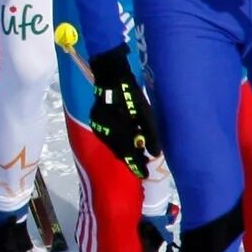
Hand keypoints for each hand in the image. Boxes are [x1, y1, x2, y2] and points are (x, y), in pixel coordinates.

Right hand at [84, 46, 156, 171]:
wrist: (110, 77)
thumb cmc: (131, 95)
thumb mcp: (145, 115)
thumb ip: (150, 135)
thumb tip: (155, 153)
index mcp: (118, 134)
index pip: (128, 156)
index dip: (137, 167)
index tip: (145, 175)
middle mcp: (106, 135)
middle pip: (119, 152)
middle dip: (131, 158)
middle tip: (143, 161)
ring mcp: (99, 128)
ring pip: (113, 145)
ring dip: (125, 149)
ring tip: (137, 149)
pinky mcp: (95, 122)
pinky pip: (108, 137)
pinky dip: (118, 140)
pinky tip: (126, 136)